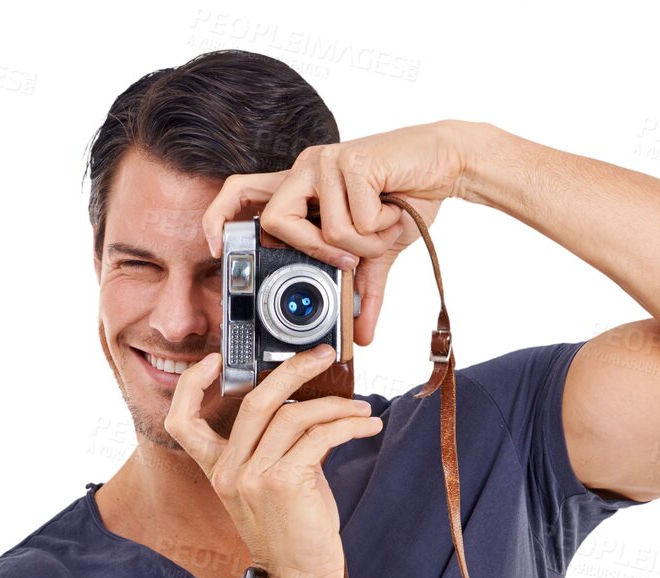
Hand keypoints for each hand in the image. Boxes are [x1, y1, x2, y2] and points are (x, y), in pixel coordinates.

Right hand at [163, 345, 381, 577]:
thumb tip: (310, 408)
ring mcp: (253, 476)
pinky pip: (318, 437)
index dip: (191, 386)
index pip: (182, 422)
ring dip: (335, 406)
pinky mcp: (283, 483)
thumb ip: (278, 448)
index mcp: (218, 470)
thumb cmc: (292, 534)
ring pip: (293, 415)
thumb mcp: (272, 486)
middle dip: (293, 369)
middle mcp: (229, 471)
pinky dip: (347, 427)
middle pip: (256, 400)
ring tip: (360, 411)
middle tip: (324, 356)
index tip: (213, 361)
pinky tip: (365, 428)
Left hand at [199, 120, 470, 345]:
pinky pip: (356, 219)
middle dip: (316, 250)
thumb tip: (362, 337)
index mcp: (302, 188)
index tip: (213, 249)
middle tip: (349, 257)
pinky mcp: (351, 159)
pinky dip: (383, 224)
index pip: (241, 193)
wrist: (446, 162)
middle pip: (279, 222)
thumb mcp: (378, 252)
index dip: (219, 218)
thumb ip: (363, 290)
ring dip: (367, 240)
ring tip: (386, 221)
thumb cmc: (406, 199)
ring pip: (329, 231)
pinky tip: (395, 204)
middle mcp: (306, 170)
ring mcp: (326, 162)